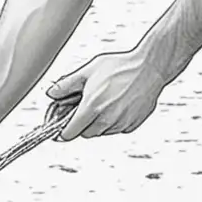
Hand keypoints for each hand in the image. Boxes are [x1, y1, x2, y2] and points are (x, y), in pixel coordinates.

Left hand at [46, 48, 167, 139]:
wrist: (150, 68)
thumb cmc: (120, 67)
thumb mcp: (88, 71)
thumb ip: (67, 85)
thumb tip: (51, 94)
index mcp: (92, 108)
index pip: (69, 133)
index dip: (62, 131)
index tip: (59, 129)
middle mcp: (107, 120)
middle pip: (85, 133)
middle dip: (81, 124)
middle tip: (84, 107)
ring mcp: (121, 124)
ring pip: (101, 132)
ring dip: (98, 123)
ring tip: (104, 102)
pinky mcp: (132, 125)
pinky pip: (116, 129)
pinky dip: (113, 121)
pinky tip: (117, 104)